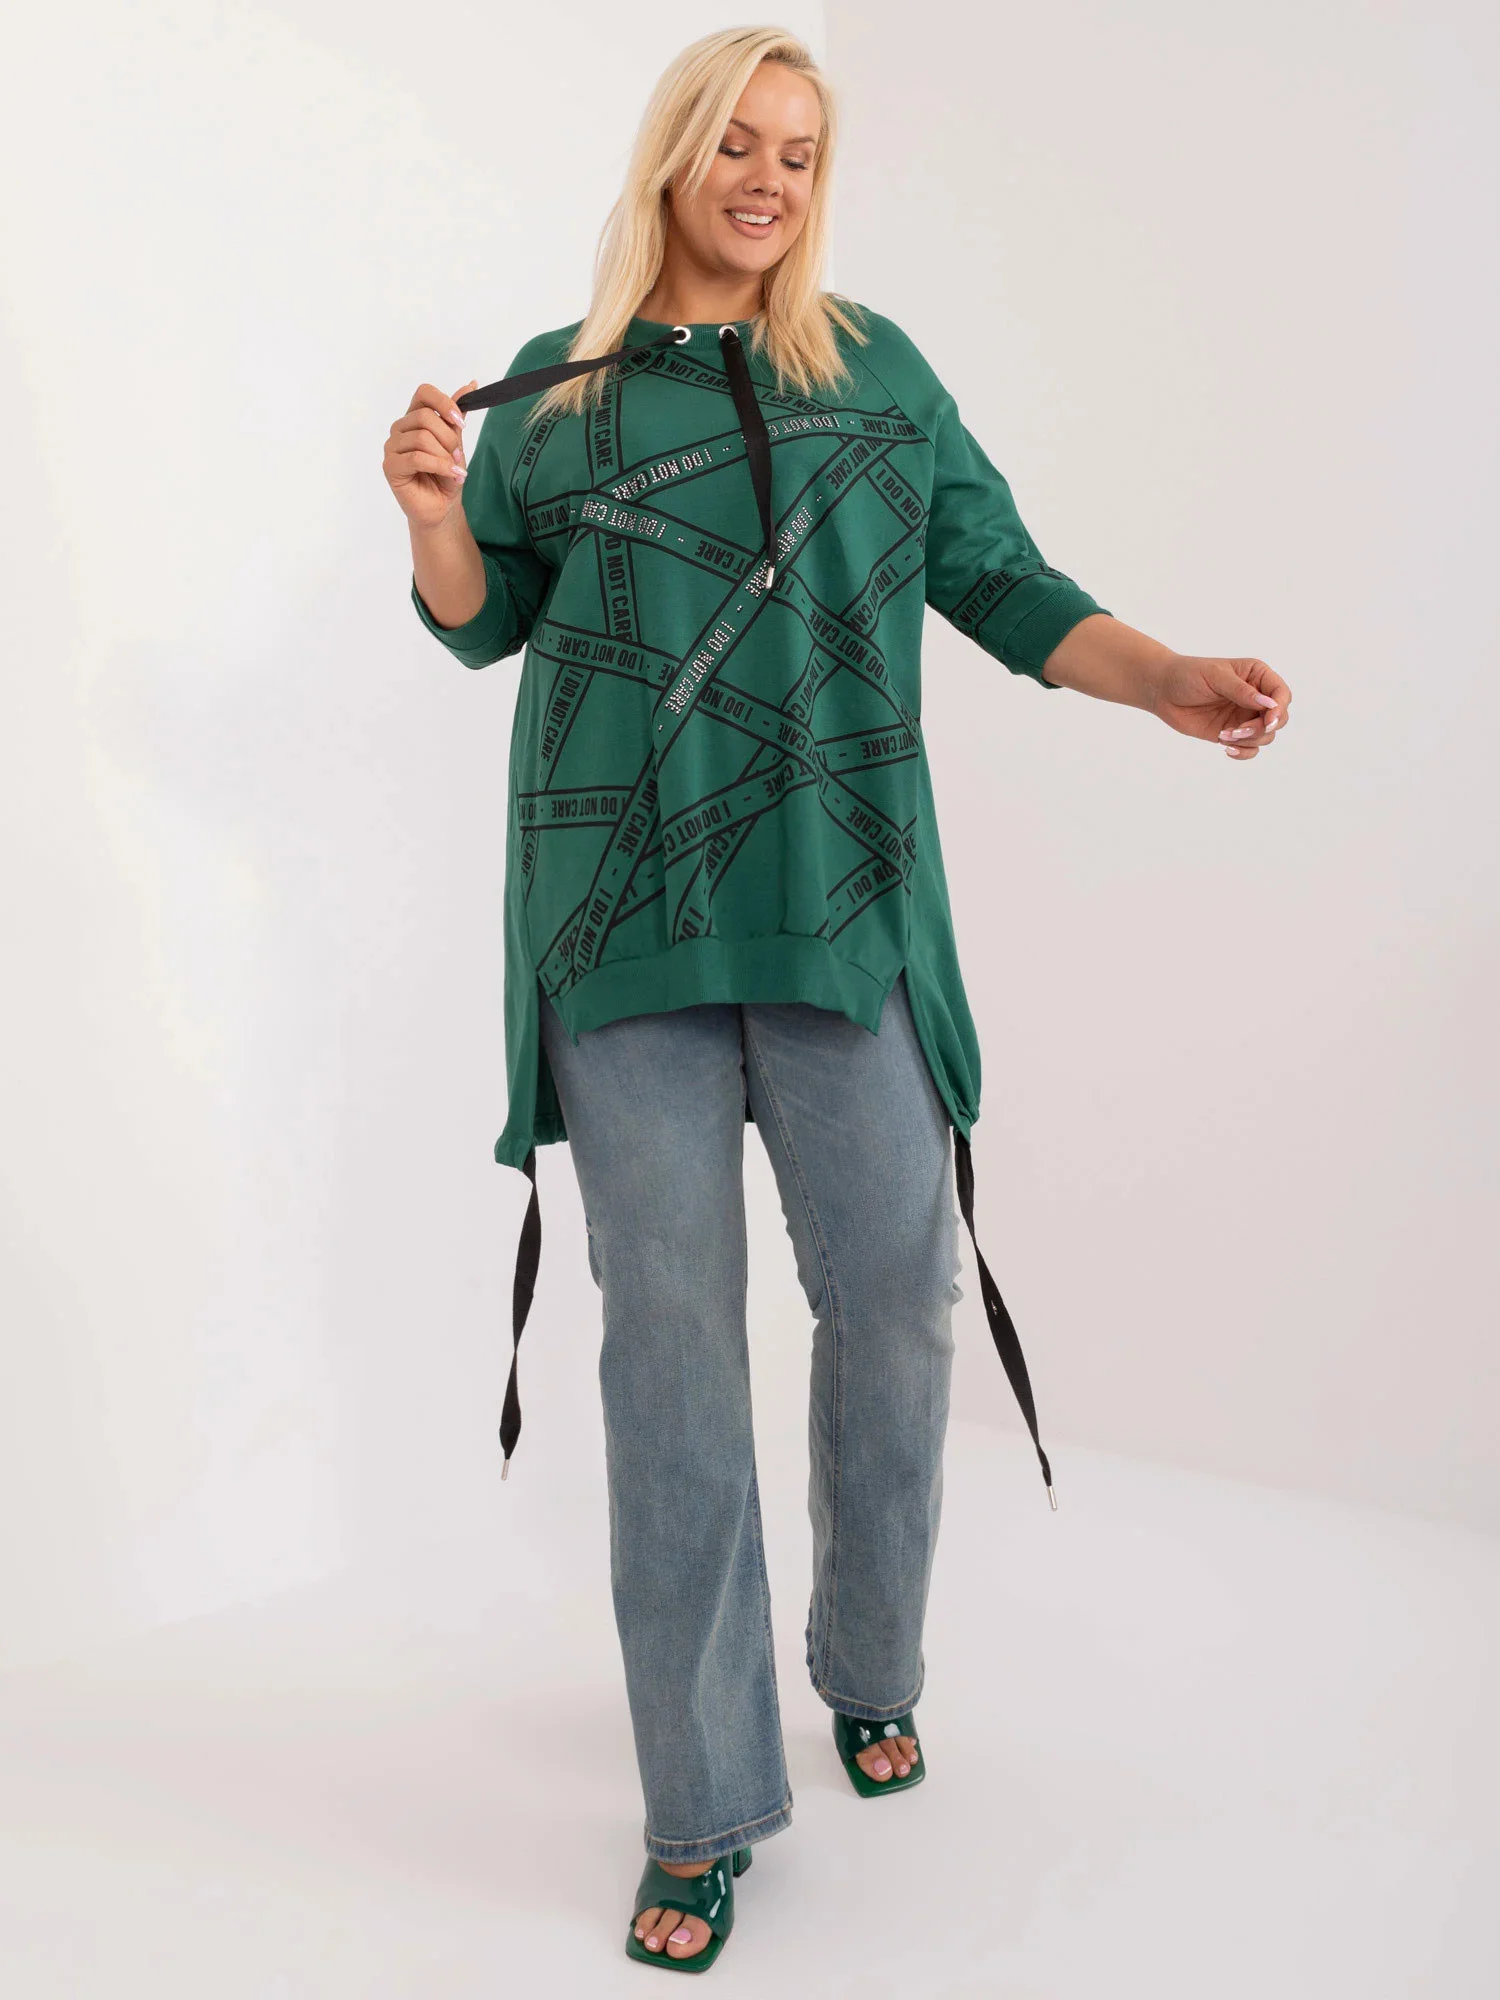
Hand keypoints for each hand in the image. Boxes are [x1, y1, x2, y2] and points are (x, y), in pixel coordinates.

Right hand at [383, 379, 476, 530]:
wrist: (441, 507)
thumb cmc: (446, 476)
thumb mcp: (456, 443)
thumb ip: (456, 416)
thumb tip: (470, 384)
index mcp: (414, 417)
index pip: (424, 393)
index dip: (444, 403)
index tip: (459, 421)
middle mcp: (400, 428)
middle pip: (425, 417)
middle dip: (448, 438)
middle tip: (458, 456)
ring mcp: (392, 446)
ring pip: (422, 438)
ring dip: (445, 455)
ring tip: (455, 470)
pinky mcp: (390, 466)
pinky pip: (416, 458)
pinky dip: (439, 466)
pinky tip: (452, 475)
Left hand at [1150, 653, 1292, 759]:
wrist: (1163, 691)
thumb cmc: (1188, 675)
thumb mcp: (1216, 676)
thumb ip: (1241, 691)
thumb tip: (1268, 703)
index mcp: (1256, 676)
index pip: (1281, 694)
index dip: (1279, 709)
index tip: (1268, 720)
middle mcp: (1255, 697)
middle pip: (1278, 719)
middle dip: (1262, 728)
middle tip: (1237, 730)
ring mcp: (1244, 716)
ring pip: (1266, 736)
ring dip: (1249, 740)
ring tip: (1224, 735)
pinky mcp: (1232, 733)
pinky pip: (1250, 749)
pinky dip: (1243, 752)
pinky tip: (1225, 747)